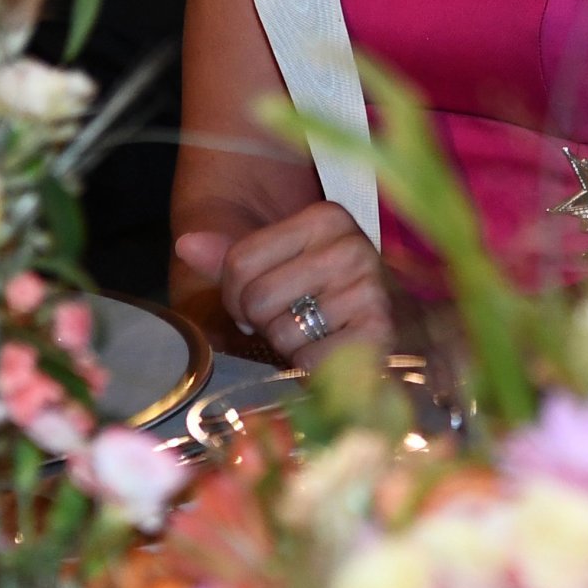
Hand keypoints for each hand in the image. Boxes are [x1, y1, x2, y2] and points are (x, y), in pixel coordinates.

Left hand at [175, 202, 391, 369]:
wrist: (401, 333)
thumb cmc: (329, 299)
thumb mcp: (282, 266)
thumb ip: (233, 256)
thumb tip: (186, 244)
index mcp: (326, 217)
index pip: (239, 261)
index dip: (238, 294)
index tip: (268, 301)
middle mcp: (351, 244)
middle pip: (256, 298)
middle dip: (264, 323)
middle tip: (295, 322)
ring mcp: (369, 287)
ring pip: (281, 333)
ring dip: (290, 348)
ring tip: (317, 336)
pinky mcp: (378, 332)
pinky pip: (309, 362)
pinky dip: (312, 371)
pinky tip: (333, 356)